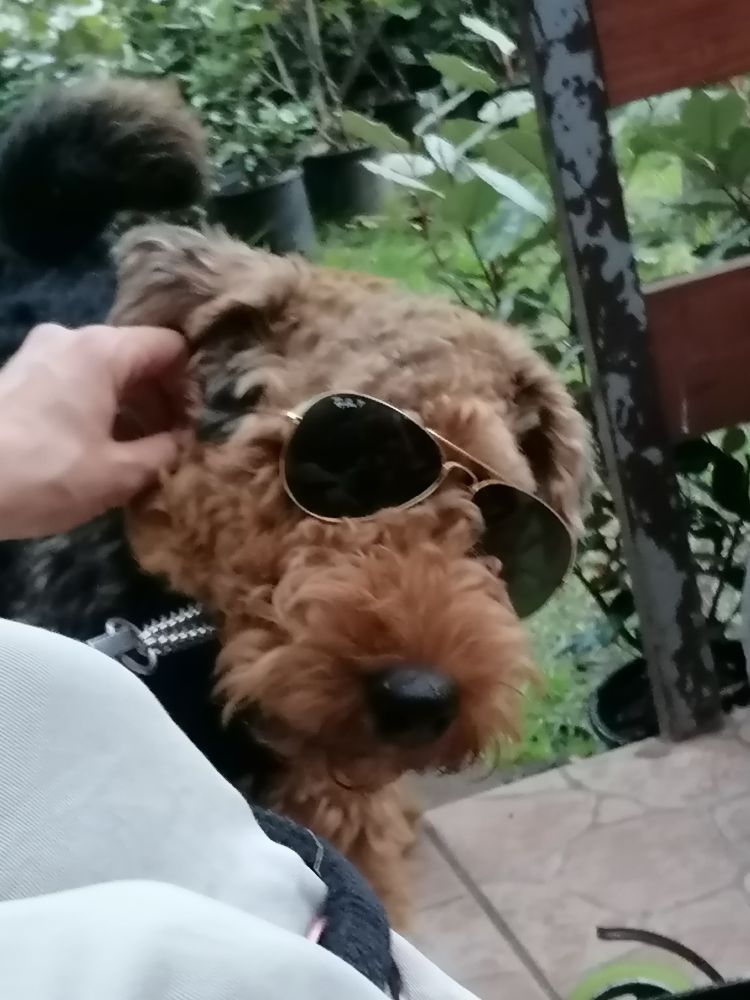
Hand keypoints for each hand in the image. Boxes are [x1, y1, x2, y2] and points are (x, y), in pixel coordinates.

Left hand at [0, 323, 186, 539]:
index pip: (172, 346)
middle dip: (163, 400)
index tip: (203, 424)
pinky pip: (77, 381)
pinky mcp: (20, 375)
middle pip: (139, 356)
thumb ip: (165, 453)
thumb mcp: (117, 474)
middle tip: (179, 444)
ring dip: (131, 407)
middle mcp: (71, 337)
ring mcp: (41, 353)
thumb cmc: (41, 474)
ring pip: (107, 370)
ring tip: (143, 453)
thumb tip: (188, 443)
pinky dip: (99, 408)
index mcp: (102, 350)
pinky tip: (103, 448)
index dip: (196, 384)